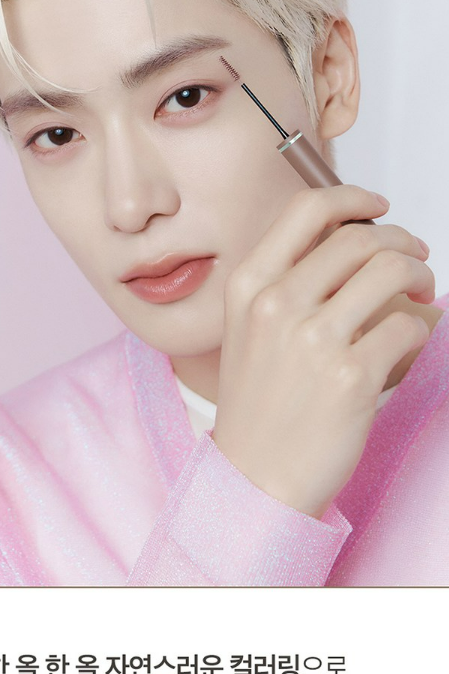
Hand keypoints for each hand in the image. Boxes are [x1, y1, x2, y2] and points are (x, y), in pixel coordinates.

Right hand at [212, 185, 434, 518]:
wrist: (255, 476)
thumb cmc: (258, 405)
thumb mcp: (249, 330)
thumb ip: (287, 282)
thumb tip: (352, 245)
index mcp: (249, 285)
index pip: (306, 210)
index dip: (352, 197)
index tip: (378, 205)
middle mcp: (277, 304)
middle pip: (360, 237)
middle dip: (402, 240)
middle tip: (416, 257)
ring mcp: (313, 339)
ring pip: (392, 271)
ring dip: (421, 275)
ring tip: (424, 294)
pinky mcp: (351, 375)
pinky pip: (409, 326)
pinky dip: (423, 327)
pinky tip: (413, 339)